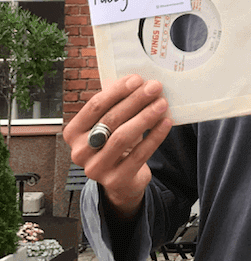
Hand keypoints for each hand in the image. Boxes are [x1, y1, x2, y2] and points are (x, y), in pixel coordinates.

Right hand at [63, 74, 172, 218]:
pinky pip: (139, 154)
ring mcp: (96, 169)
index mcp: (73, 132)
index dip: (117, 90)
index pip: (95, 106)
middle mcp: (80, 152)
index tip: (137, 79)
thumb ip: (116, 104)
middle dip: (135, 100)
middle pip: (110, 119)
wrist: (121, 179)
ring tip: (162, 103)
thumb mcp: (109, 124)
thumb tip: (140, 81)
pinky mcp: (116, 180)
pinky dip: (155, 136)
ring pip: (123, 137)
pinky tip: (166, 122)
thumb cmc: (115, 141)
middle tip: (155, 87)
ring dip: (146, 116)